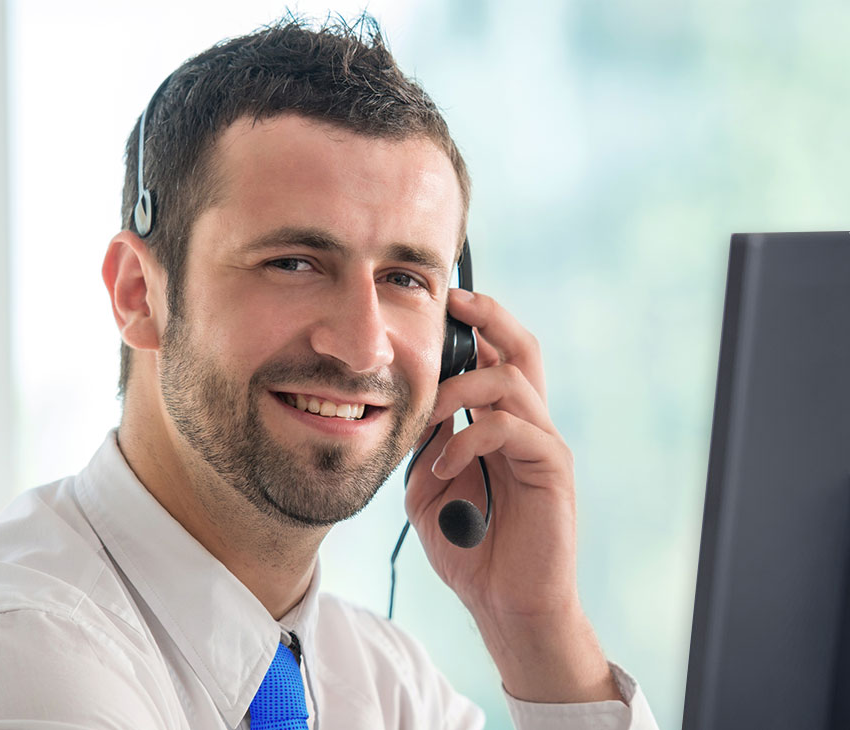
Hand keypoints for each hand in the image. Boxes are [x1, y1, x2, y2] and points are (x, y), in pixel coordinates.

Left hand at [404, 289, 621, 703]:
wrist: (506, 605)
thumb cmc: (470, 548)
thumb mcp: (429, 489)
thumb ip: (426, 446)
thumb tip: (416, 409)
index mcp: (500, 426)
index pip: (496, 359)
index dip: (475, 327)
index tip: (441, 304)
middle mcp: (528, 426)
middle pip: (522, 349)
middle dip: (490, 316)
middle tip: (455, 300)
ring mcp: (543, 444)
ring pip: (512, 381)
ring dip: (461, 388)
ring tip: (427, 414)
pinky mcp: (552, 468)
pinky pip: (510, 428)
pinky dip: (469, 438)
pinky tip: (443, 465)